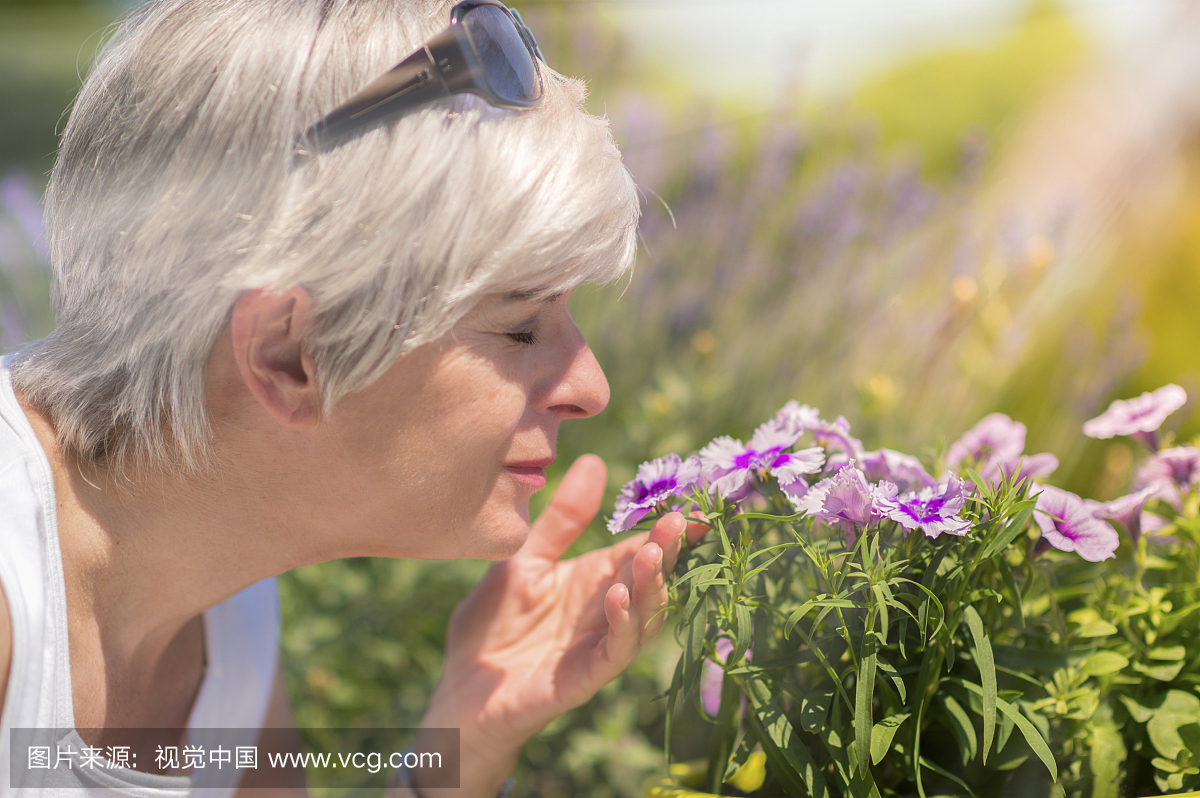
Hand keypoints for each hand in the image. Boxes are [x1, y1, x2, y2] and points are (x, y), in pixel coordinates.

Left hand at [417, 454, 704, 796]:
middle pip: (648, 580)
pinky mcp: (581, 678)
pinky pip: (612, 652)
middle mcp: (604, 613)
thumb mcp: (524, 560)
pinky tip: (615, 597)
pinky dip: (621, 625)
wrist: (460, 690)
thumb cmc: (492, 626)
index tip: (691, 504)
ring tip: (651, 553)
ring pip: (641, 616)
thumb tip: (592, 460)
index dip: (665, 530)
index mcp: (593, 581)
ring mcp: (596, 646)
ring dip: (650, 586)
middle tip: (679, 521)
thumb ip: (560, 519)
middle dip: (666, 551)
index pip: (638, 550)